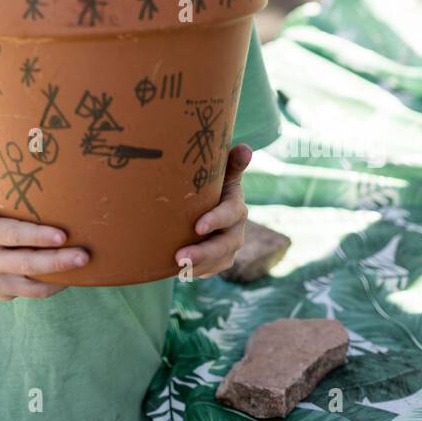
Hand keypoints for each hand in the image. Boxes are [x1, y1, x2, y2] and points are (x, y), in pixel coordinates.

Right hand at [0, 154, 90, 299]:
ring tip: (85, 267)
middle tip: (84, 255)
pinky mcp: (0, 293)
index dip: (36, 236)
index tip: (62, 235)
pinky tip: (71, 277)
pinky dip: (50, 287)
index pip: (10, 235)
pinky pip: (29, 293)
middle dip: (56, 261)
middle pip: (25, 264)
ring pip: (30, 285)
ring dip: (58, 278)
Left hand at [174, 144, 251, 278]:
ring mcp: (228, 248)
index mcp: (236, 207)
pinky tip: (178, 271)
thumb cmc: (213, 187)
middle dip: (204, 252)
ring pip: (218, 262)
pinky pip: (209, 271)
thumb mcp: (222, 175)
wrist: (210, 208)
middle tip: (180, 255)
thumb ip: (232, 164)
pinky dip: (195, 272)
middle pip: (225, 245)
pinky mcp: (219, 261)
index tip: (198, 226)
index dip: (217, 220)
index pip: (230, 214)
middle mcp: (236, 230)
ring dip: (197, 266)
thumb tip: (245, 148)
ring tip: (176, 266)